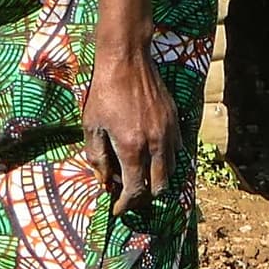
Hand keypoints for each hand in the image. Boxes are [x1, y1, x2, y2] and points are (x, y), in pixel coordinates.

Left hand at [81, 43, 171, 220]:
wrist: (127, 60)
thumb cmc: (104, 92)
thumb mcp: (91, 126)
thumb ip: (97, 157)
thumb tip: (104, 181)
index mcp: (131, 147)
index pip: (135, 190)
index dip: (125, 204)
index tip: (117, 209)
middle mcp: (154, 144)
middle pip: (159, 187)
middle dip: (143, 197)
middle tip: (129, 195)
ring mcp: (168, 132)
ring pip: (171, 170)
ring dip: (157, 179)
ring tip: (141, 176)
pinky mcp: (175, 120)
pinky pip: (176, 150)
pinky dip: (165, 160)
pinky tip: (151, 155)